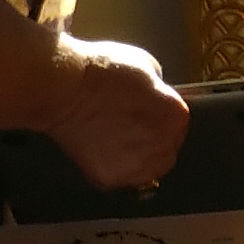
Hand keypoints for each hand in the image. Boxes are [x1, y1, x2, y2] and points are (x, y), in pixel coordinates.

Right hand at [41, 40, 191, 189]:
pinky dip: (111, 166)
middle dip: (153, 141)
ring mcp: (135, 167)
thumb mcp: (146, 66)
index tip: (147, 114)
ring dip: (136, 158)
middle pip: (166, 151)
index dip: (160, 118)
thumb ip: (160, 90)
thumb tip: (155, 99)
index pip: (179, 125)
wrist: (64, 88)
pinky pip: (118, 177)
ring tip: (116, 140)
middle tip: (130, 128)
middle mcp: (161, 146)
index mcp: (175, 117)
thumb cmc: (101, 72)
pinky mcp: (109, 178)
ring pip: (145, 171)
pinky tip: (100, 148)